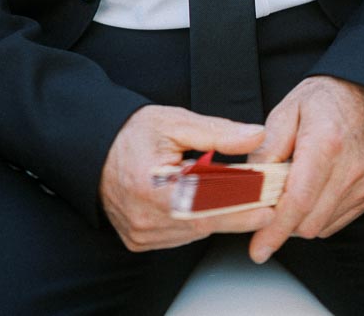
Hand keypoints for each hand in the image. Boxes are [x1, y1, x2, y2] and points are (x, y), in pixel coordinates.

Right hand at [99, 105, 274, 251]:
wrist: (95, 149)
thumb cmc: (133, 133)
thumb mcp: (176, 123)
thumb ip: (218, 132)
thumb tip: (255, 136)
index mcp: (151, 186)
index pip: (206, 203)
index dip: (240, 205)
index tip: (267, 203)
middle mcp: (144, 217)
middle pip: (203, 222)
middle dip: (237, 214)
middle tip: (265, 204)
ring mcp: (140, 233)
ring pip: (193, 232)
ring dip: (217, 217)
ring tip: (238, 199)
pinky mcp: (139, 241)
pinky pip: (179, 237)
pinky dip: (196, 222)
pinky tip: (201, 205)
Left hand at [247, 75, 363, 262]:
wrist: (362, 95)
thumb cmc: (321, 101)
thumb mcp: (285, 111)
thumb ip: (267, 148)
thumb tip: (251, 183)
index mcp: (325, 143)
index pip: (298, 199)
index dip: (275, 228)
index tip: (258, 248)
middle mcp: (348, 169)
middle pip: (308, 222)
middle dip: (281, 224)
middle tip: (265, 206)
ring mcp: (361, 185)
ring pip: (320, 228)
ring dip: (297, 221)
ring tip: (287, 191)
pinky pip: (333, 223)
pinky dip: (314, 218)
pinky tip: (307, 194)